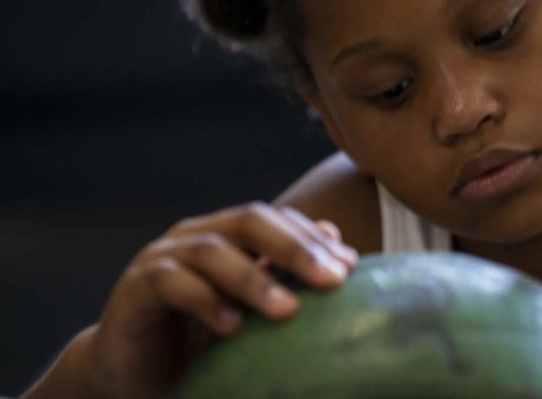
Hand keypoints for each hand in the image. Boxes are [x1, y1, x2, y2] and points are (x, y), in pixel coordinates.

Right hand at [82, 203, 358, 397]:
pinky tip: (231, 326)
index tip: (350, 266)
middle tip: (332, 279)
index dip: (314, 237)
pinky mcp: (134, 288)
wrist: (134, 378)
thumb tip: (342, 253)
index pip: (278, 220)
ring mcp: (162, 257)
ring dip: (253, 279)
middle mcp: (197, 236)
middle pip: (250, 222)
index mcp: (229, 235)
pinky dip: (204, 301)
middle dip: (295, 247)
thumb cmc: (201, 343)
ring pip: (212, 250)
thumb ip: (287, 283)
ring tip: (287, 310)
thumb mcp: (253, 316)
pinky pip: (171, 284)